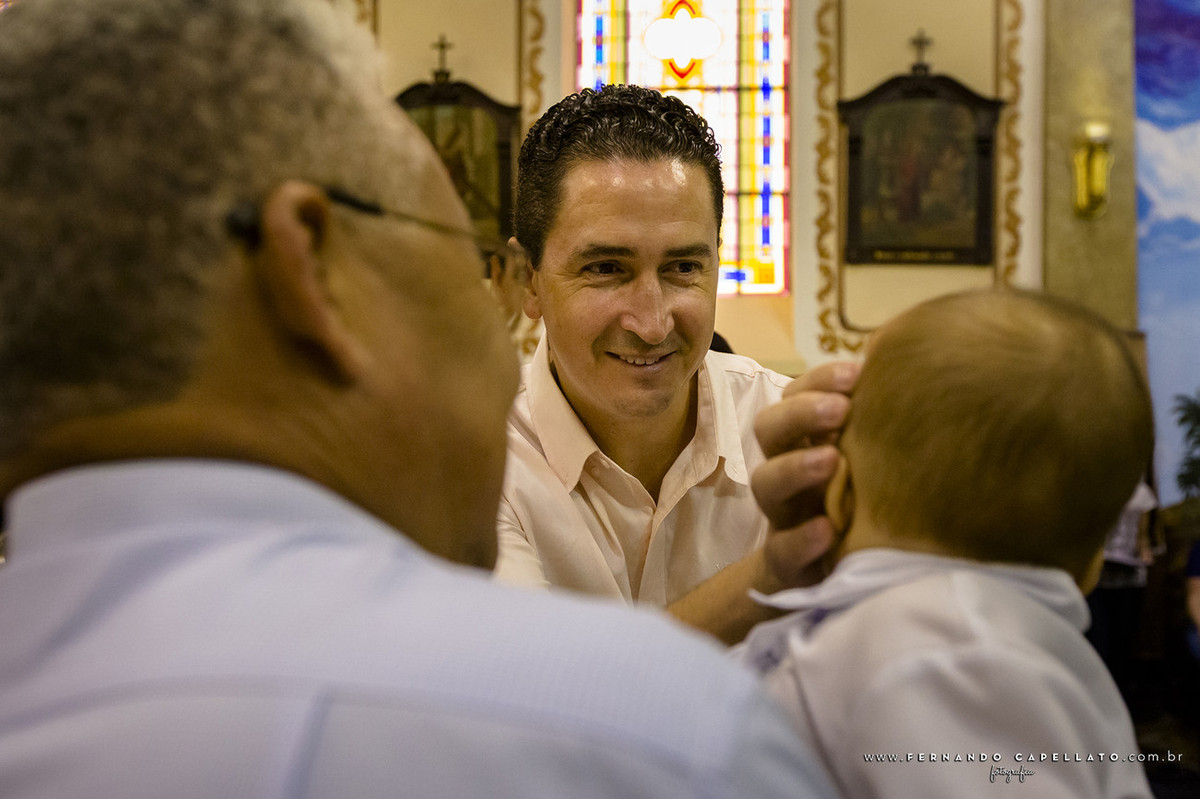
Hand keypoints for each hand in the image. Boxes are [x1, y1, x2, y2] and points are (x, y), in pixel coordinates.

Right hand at [751, 361, 858, 590]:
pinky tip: (826, 531)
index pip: (793, 395)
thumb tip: (912, 370)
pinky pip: (781, 549)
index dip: (818, 380)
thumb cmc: (856, 504)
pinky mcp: (787, 561)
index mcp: (804, 440)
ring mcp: (783, 515)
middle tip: (841, 409)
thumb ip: (877, 424)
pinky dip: (800, 539)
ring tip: (832, 461)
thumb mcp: (865, 461)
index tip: (856, 373)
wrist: (828, 576)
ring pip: (765, 484)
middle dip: (800, 413)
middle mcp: (786, 470)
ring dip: (795, 467)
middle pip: (768, 429)